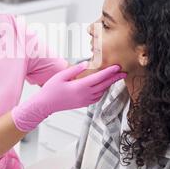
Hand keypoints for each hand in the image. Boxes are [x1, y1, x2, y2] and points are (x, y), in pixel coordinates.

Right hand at [11, 62, 126, 131]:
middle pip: (104, 85)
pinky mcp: (84, 104)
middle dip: (114, 78)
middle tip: (123, 72)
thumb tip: (86, 64)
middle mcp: (85, 95)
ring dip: (109, 84)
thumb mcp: (61, 76)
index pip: (99, 78)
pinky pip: (97, 97)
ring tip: (115, 77)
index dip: (109, 72)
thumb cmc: (51, 89)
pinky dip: (102, 91)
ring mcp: (85, 100)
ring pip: (102, 92)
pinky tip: (103, 86)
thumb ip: (74, 70)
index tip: (117, 67)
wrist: (46, 104)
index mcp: (80, 87)